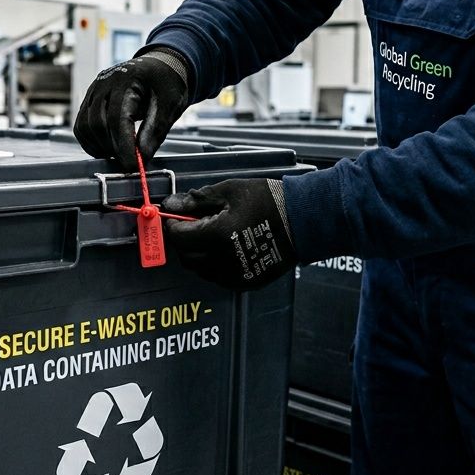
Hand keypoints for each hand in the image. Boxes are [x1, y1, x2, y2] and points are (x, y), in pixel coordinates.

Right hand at [74, 48, 191, 169]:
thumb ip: (154, 131)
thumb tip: (141, 158)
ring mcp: (93, 90)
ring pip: (85, 126)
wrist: (159, 66)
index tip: (131, 166)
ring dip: (100, 147)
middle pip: (98, 123)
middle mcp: (104, 83)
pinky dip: (91, 141)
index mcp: (126, 80)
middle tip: (128, 163)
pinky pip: (82, 125)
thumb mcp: (170, 105)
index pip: (117, 118)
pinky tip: (107, 149)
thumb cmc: (167, 83)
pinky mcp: (90, 99)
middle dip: (112, 148)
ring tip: (119, 155)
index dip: (123, 145)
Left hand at [162, 178, 297, 290]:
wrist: (303, 221)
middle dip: (183, 240)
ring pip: (199, 269)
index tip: (173, 217)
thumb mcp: (229, 191)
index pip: (178, 237)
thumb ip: (197, 200)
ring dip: (197, 253)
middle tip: (191, 224)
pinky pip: (217, 277)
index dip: (172, 226)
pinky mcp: (246, 282)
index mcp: (218, 235)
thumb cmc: (269, 201)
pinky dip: (213, 264)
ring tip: (210, 234)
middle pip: (186, 256)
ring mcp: (235, 275)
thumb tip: (171, 205)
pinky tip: (224, 248)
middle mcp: (224, 261)